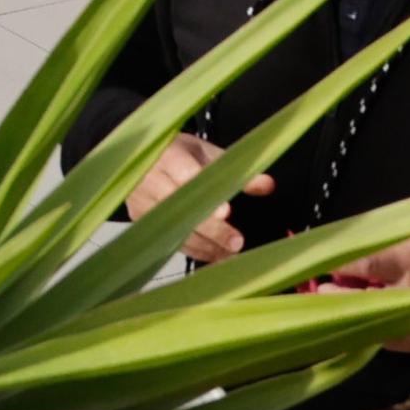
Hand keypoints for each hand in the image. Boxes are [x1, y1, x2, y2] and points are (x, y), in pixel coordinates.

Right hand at [125, 132, 266, 267]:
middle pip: (179, 207)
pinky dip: (195, 250)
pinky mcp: (141, 221)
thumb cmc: (178, 154)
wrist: (141, 158)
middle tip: (237, 241)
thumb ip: (236, 168)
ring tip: (232, 253)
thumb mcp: (206, 153)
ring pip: (173, 228)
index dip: (203, 194)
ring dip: (205, 244)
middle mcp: (148, 179)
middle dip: (209, 227)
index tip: (225, 212)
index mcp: (166, 154)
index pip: (181, 172)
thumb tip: (268, 185)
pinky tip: (217, 256)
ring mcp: (142, 202)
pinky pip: (169, 240)